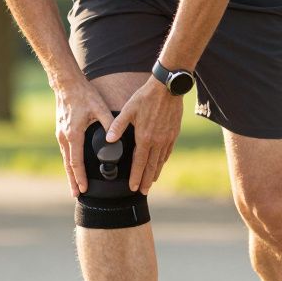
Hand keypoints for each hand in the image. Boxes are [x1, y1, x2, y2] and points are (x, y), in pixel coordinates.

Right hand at [55, 80, 114, 196]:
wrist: (66, 84)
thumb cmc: (84, 94)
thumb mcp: (99, 108)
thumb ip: (109, 124)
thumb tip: (115, 138)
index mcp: (74, 134)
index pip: (76, 162)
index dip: (80, 177)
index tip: (84, 189)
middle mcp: (65, 137)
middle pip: (68, 165)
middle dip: (72, 181)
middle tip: (76, 195)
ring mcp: (61, 134)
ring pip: (65, 159)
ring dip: (70, 173)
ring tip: (74, 186)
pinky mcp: (61, 131)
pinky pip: (65, 151)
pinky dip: (69, 162)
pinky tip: (72, 167)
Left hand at [105, 79, 182, 193]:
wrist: (168, 88)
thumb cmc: (145, 97)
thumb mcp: (128, 109)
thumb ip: (117, 126)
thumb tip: (108, 139)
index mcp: (144, 137)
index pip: (139, 162)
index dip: (135, 176)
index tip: (133, 187)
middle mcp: (157, 141)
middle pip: (151, 166)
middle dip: (146, 181)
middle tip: (142, 192)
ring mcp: (167, 138)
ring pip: (160, 161)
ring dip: (155, 173)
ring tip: (151, 182)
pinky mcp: (173, 133)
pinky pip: (168, 152)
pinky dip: (163, 161)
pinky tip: (160, 164)